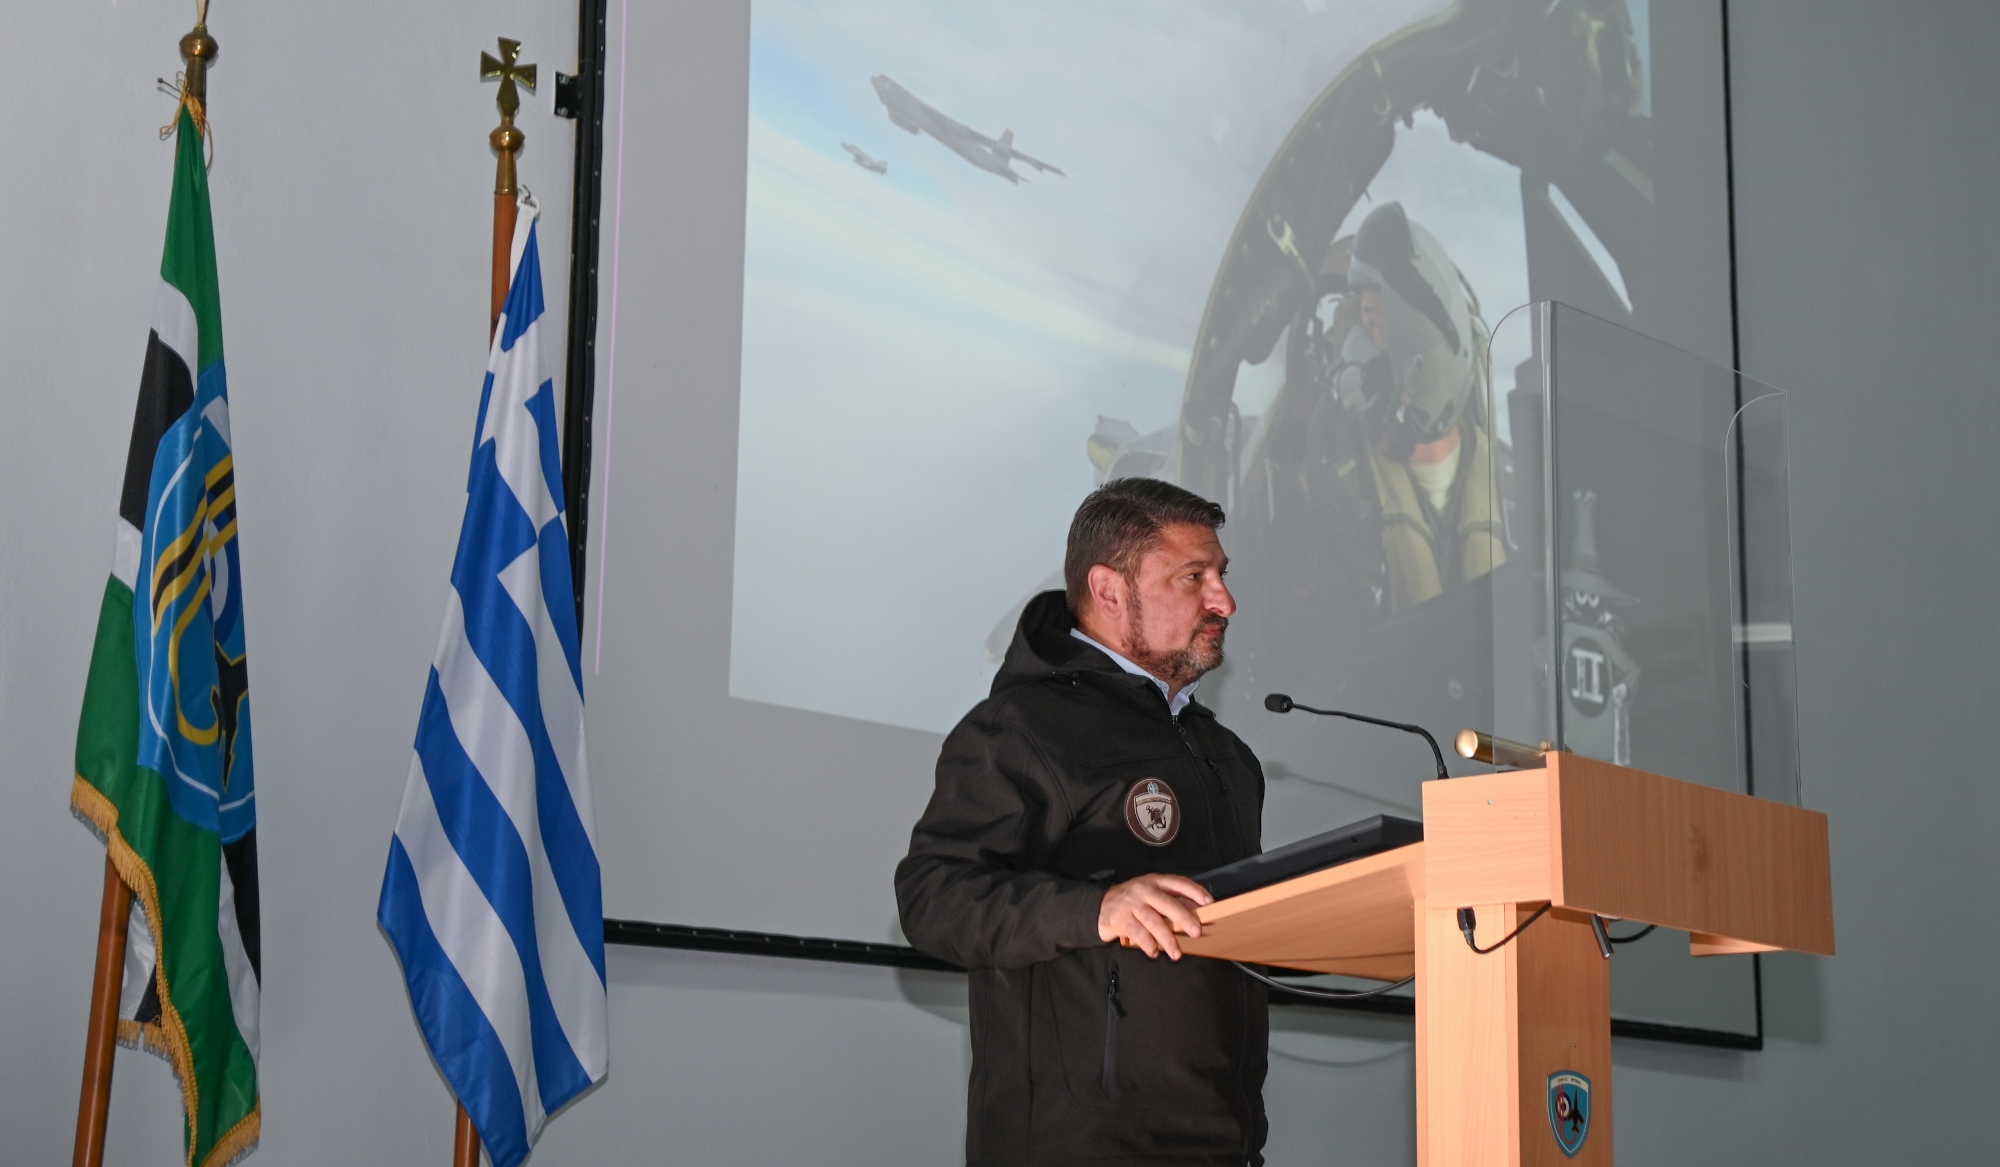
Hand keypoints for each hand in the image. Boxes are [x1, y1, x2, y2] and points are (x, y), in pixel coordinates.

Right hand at [1096, 873, 1212, 959]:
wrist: (1101, 906)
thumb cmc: (1134, 901)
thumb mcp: (1152, 895)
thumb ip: (1173, 901)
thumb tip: (1198, 911)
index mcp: (1155, 882)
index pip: (1178, 883)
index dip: (1194, 891)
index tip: (1209, 902)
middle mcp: (1144, 890)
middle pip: (1167, 903)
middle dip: (1183, 918)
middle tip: (1197, 932)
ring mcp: (1131, 904)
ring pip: (1153, 921)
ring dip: (1167, 939)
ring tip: (1176, 954)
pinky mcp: (1121, 919)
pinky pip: (1137, 933)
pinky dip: (1148, 944)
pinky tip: (1154, 952)